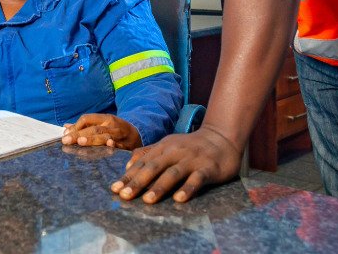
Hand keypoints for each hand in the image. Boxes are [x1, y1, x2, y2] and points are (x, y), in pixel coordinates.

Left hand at [62, 113, 141, 149]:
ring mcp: (119, 135)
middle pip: (93, 129)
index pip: (87, 119)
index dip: (75, 127)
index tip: (65, 135)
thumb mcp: (102, 123)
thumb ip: (85, 126)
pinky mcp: (126, 145)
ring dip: (92, 139)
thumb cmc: (115, 129)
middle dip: (79, 134)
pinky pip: (118, 146)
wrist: (138, 134)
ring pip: (104, 136)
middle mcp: (111, 125)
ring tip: (80, 142)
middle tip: (66, 140)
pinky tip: (108, 146)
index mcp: (104, 118)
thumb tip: (66, 127)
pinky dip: (113, 146)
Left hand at [110, 127, 242, 203]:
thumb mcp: (168, 145)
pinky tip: (178, 199)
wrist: (222, 138)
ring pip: (173, 173)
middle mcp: (176, 152)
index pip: (143, 163)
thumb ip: (149, 153)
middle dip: (138, 182)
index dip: (128, 176)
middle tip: (125, 196)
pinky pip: (197, 179)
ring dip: (160, 187)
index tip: (115, 189)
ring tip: (147, 200)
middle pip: (154, 167)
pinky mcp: (208, 168)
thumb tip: (128, 164)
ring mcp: (192, 160)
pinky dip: (188, 189)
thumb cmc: (191, 146)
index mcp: (164, 147)